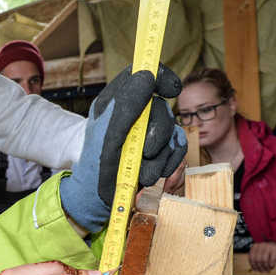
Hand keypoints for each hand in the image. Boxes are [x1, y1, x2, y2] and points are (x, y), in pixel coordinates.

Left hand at [61, 64, 186, 231]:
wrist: (101, 201)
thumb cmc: (97, 167)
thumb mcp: (107, 135)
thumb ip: (126, 105)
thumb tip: (147, 74)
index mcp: (116, 103)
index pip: (141, 75)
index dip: (160, 76)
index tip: (171, 89)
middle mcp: (134, 114)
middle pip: (161, 109)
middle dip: (157, 135)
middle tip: (143, 153)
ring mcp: (149, 132)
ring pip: (172, 132)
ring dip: (158, 157)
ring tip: (141, 171)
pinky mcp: (161, 150)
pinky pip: (179, 149)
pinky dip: (168, 165)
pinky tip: (151, 174)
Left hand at [248, 241, 275, 272]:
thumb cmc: (266, 250)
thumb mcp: (259, 251)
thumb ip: (255, 256)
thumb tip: (253, 268)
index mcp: (255, 246)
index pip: (251, 257)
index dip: (253, 265)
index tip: (255, 270)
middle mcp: (261, 245)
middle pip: (258, 259)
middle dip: (260, 267)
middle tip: (262, 271)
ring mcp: (268, 246)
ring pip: (264, 260)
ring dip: (266, 267)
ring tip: (267, 270)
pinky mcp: (275, 249)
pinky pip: (272, 259)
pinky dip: (271, 265)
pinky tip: (271, 267)